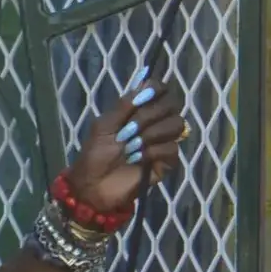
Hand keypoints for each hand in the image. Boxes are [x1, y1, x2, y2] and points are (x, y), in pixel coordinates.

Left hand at [65, 70, 186, 214]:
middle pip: (172, 105)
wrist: (94, 186)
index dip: (158, 88)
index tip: (146, 94)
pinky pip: (172, 149)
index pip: (161, 90)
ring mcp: (163, 142)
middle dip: (149, 115)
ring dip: (152, 134)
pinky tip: (139, 159)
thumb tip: (144, 85)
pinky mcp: (167, 163)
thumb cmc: (95, 154)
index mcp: (140, 111)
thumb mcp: (104, 125)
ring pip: (176, 125)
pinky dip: (154, 152)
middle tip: (129, 129)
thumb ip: (124, 106)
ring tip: (132, 147)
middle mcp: (155, 123)